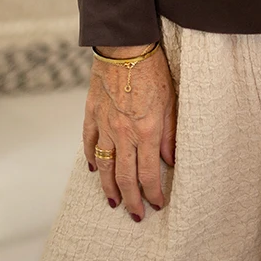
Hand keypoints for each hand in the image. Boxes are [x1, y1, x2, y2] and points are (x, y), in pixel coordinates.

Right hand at [83, 44, 176, 219]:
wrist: (125, 45)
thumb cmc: (152, 68)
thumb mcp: (171, 100)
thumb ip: (170, 134)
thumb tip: (170, 160)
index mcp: (146, 130)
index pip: (147, 174)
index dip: (152, 193)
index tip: (157, 204)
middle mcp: (123, 133)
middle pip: (125, 177)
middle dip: (132, 201)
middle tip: (136, 215)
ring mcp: (104, 125)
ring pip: (105, 166)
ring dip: (109, 187)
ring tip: (114, 202)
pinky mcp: (91, 113)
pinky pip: (89, 143)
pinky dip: (91, 159)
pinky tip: (95, 169)